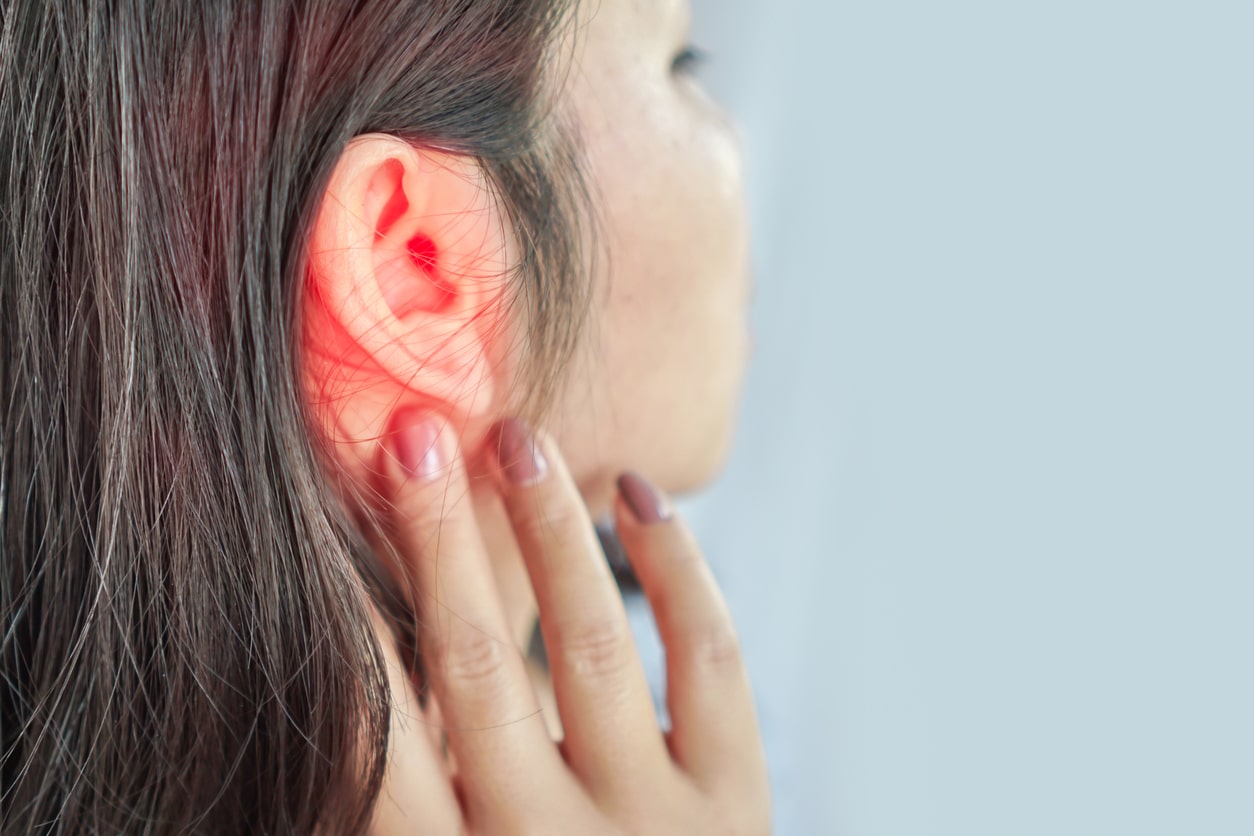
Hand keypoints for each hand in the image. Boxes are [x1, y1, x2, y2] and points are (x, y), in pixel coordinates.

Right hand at [364, 412, 770, 834]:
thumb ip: (406, 806)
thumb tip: (352, 686)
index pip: (377, 739)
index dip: (347, 621)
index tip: (325, 524)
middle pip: (475, 666)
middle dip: (439, 539)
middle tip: (412, 435)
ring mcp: (654, 826)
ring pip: (592, 645)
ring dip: (548, 532)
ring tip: (515, 440)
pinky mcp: (737, 803)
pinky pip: (707, 656)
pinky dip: (677, 566)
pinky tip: (638, 496)